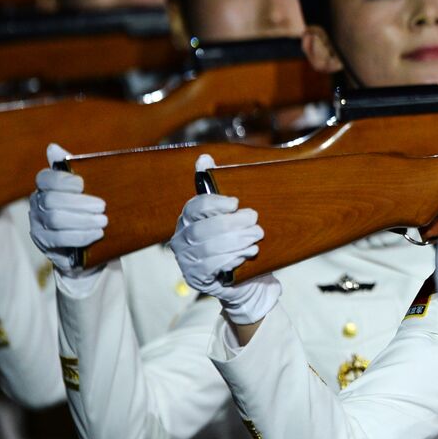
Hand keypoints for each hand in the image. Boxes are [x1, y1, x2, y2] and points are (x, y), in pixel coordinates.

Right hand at [29, 144, 105, 276]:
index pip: (45, 178)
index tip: (81, 184)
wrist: (86, 241)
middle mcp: (37, 203)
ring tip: (103, 221)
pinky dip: (80, 236)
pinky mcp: (43, 242)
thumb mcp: (84, 187)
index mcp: (46, 186)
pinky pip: (59, 239)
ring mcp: (38, 224)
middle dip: (79, 203)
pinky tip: (96, 234)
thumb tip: (52, 147)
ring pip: (55, 220)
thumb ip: (72, 167)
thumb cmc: (86, 206)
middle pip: (52, 201)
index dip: (62, 180)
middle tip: (103, 206)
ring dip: (83, 220)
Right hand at [169, 155, 280, 325]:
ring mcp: (187, 261)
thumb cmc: (239, 243)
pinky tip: (247, 254)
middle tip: (256, 222)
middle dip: (233, 224)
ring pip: (210, 247)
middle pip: (204, 228)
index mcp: (188, 220)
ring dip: (237, 241)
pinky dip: (233, 258)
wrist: (248, 281)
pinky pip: (213, 266)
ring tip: (256, 238)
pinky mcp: (197, 278)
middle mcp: (181, 240)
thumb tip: (204, 157)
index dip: (214, 203)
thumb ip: (219, 189)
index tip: (236, 202)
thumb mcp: (232, 215)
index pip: (195, 207)